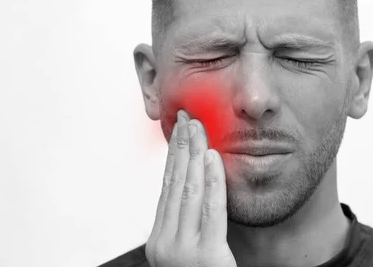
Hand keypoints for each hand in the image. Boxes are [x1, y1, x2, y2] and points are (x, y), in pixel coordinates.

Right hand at [145, 110, 236, 266]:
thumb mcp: (188, 251)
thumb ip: (188, 223)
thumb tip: (194, 187)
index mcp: (159, 241)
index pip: (167, 189)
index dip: (173, 157)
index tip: (179, 131)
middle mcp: (164, 244)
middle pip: (175, 185)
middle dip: (182, 148)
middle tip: (189, 119)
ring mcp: (183, 251)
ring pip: (189, 192)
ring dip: (195, 155)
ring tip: (200, 129)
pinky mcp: (207, 256)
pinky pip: (211, 210)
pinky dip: (213, 180)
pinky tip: (213, 158)